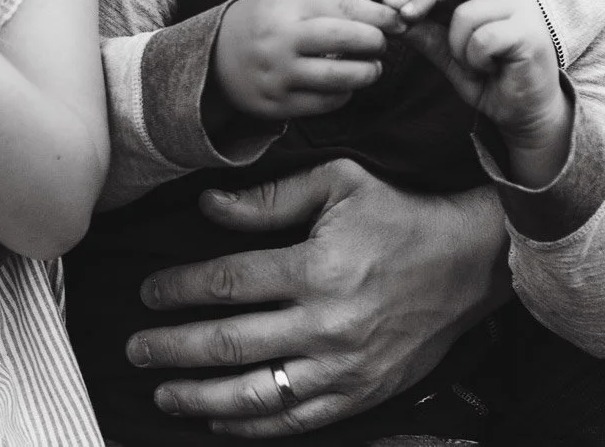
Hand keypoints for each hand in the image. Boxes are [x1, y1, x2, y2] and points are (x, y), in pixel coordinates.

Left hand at [126, 161, 511, 437]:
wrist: (469, 262)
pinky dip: (252, 426)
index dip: (178, 290)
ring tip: (162, 393)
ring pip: (257, 394)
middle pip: (229, 344)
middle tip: (135, 348)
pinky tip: (218, 418)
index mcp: (316, 269)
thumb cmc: (398, 214)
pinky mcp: (361, 393)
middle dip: (172, 349)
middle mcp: (326, 325)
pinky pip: (296, 420)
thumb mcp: (337, 183)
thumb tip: (206, 206)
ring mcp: (344, 368)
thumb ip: (268, 199)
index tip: (148, 293)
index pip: (227, 284)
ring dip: (200, 397)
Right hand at [213, 0, 400, 119]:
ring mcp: (278, 75)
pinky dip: (344, 95)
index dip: (377, 14)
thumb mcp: (284, 2)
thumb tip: (381, 17)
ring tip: (372, 68)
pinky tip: (345, 87)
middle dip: (374, 42)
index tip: (397, 20)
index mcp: (285, 9)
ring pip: (339, 78)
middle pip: (344, 39)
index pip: (342, 7)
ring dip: (366, 73)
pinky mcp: (277, 104)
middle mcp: (281, 41)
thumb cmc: (260, 24)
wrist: (210, 57)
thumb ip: (327, 7)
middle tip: (381, 44)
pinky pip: (324, 103)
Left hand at [388, 0, 568, 160]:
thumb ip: (426, 32)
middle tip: (407, 18)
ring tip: (476, 65)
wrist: (524, 114)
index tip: (393, 8)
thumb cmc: (491, 79)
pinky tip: (490, 70)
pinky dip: (475, 60)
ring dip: (458, 48)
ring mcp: (523, 11)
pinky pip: (482, 39)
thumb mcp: (449, 53)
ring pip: (465, 15)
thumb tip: (391, 10)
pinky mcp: (529, 34)